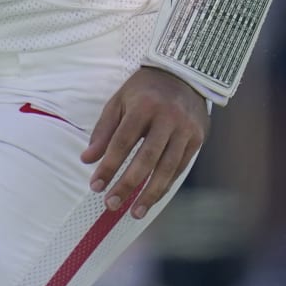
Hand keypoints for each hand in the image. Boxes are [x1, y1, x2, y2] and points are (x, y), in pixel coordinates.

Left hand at [80, 66, 208, 218]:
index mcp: (144, 105)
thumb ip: (103, 130)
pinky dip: (166, 184)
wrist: (184, 74)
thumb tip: (87, 160)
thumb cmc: (144, 91)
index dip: (108, 166)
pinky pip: (180, 167)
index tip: (95, 186)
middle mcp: (168, 117)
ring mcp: (186, 129)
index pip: (123, 141)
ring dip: (150, 193)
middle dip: (128, 184)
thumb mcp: (119, 101)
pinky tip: (152, 197)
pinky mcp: (198, 138)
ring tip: (135, 212)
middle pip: (146, 158)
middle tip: (111, 203)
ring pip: (167, 168)